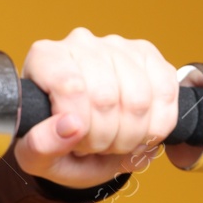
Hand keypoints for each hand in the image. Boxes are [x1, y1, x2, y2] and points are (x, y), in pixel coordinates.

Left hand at [13, 27, 178, 187]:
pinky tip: (141, 135)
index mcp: (44, 59)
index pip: (70, 87)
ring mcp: (118, 46)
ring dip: (132, 136)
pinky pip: (165, 94)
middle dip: (105, 138)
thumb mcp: (38, 157)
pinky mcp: (149, 56)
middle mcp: (80, 44)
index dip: (81, 126)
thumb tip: (68, 126)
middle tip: (97, 148)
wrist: (86, 144)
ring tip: (116, 142)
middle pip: (106, 96)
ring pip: (139, 99)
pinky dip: (157, 127)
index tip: (77, 144)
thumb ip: (41, 147)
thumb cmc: (57, 145)